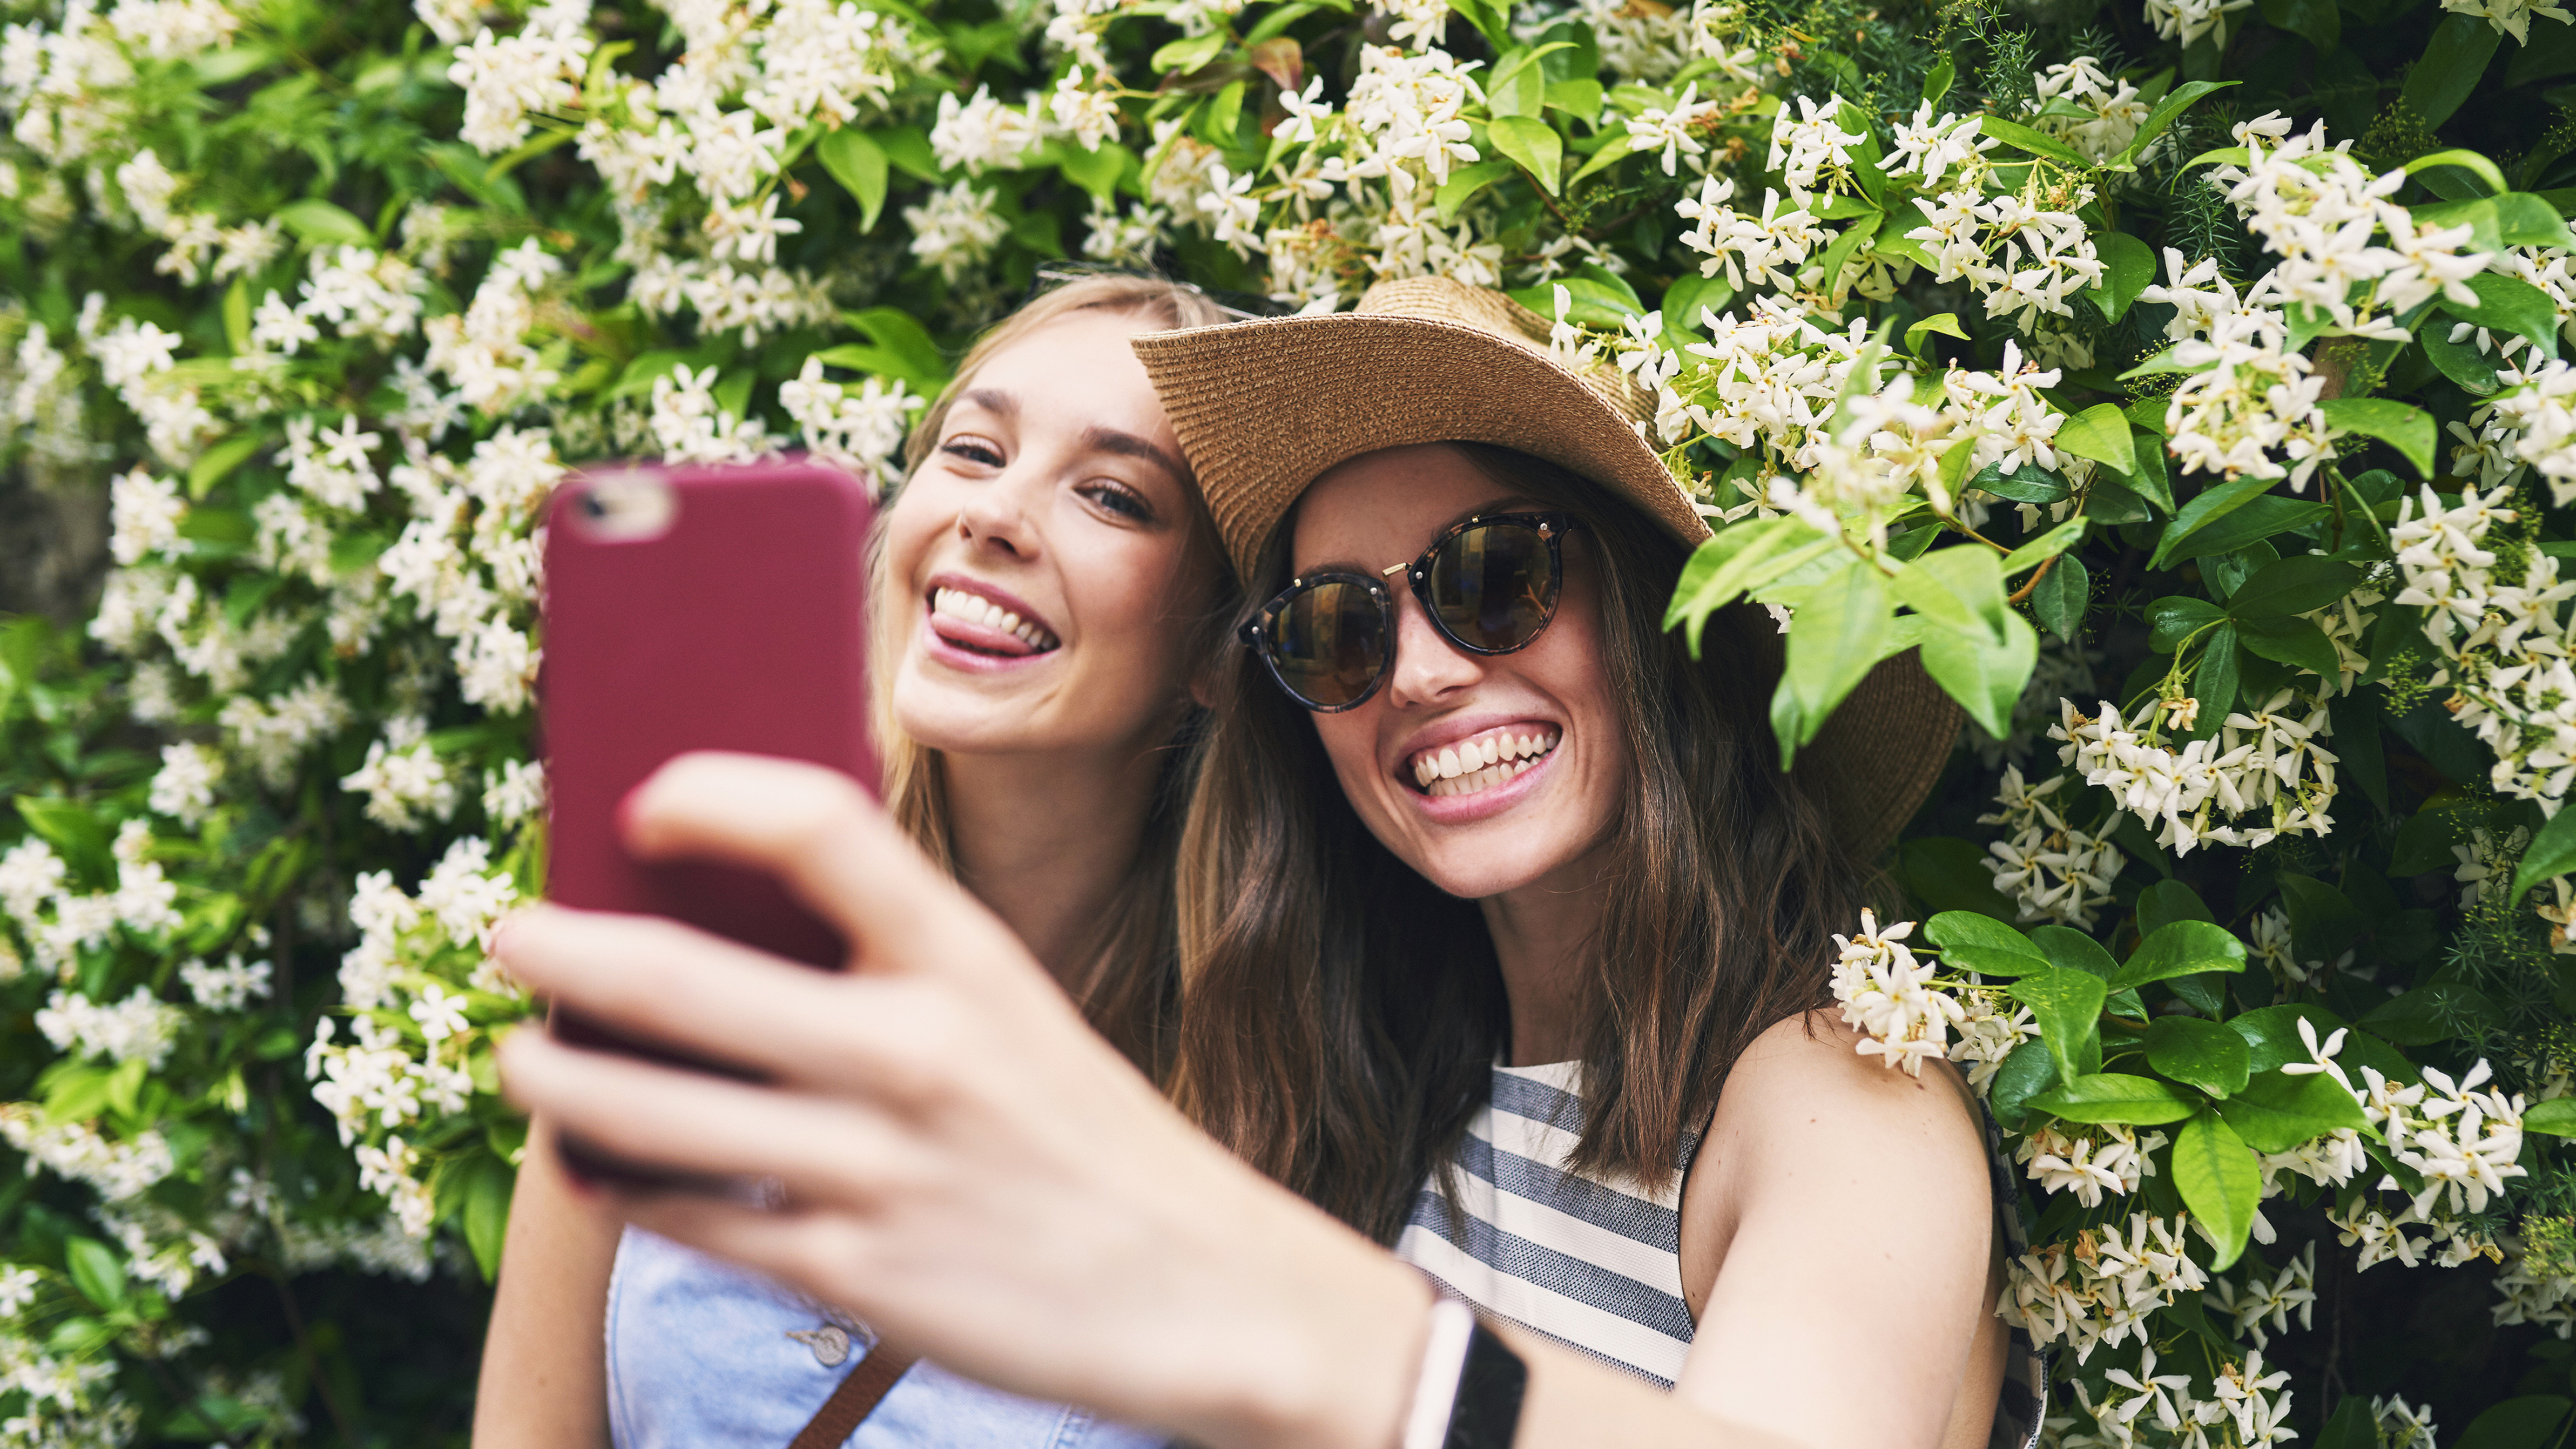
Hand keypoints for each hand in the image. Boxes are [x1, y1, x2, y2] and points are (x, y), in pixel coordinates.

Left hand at [494, 753, 1433, 1448]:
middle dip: (563, 949)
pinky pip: (692, 1219)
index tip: (643, 801)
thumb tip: (721, 921)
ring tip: (518, 1055)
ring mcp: (881, 1170)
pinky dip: (620, 1183)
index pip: (819, 826)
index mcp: (970, 961)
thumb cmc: (1090, 1138)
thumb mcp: (1017, 1019)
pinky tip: (591, 1163)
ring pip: (653, 1111)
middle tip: (511, 932)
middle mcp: (919, 1054)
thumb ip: (895, 971)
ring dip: (554, 1076)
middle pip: (685, 977)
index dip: (712, 794)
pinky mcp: (858, 1274)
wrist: (1210, 1289)